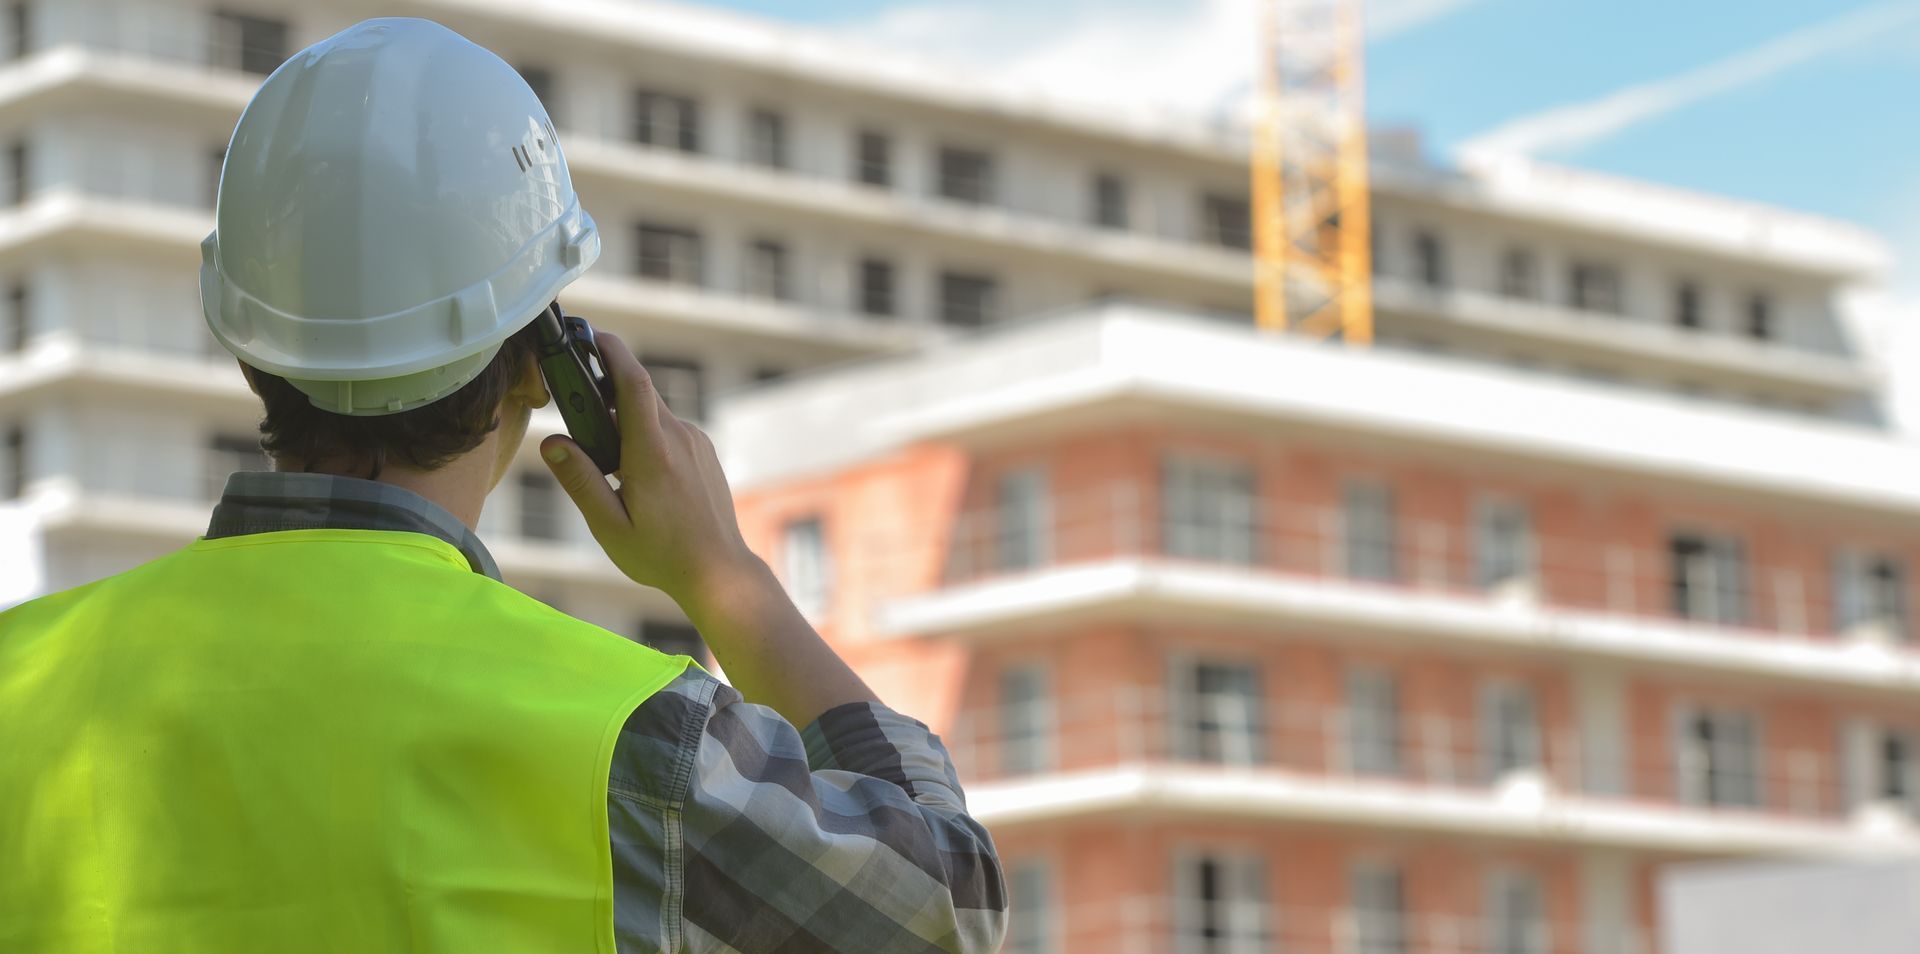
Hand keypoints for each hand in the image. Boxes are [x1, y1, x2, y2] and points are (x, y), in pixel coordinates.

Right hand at [540, 332, 754, 610]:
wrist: (718, 570)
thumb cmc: (661, 555)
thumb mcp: (609, 525)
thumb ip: (579, 480)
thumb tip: (551, 443)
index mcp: (652, 451)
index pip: (633, 383)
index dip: (612, 351)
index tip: (592, 334)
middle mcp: (679, 438)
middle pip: (638, 396)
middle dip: (605, 395)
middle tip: (579, 415)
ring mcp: (696, 442)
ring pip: (653, 415)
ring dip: (626, 423)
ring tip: (610, 465)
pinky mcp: (704, 451)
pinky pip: (669, 430)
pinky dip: (646, 437)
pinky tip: (637, 476)